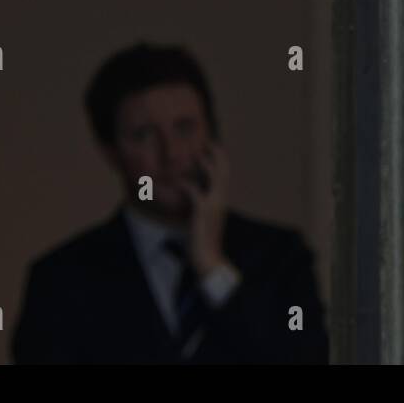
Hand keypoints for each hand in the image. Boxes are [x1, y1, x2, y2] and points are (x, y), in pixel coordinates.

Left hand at [179, 137, 233, 276]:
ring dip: (206, 164)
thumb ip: (201, 207)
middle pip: (224, 171)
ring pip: (215, 177)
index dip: (221, 161)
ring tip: (197, 154)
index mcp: (222, 202)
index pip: (225, 176)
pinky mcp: (203, 211)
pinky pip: (195, 191)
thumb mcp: (204, 221)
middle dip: (217, 155)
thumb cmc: (204, 242)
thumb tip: (192, 198)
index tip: (214, 149)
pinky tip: (177, 182)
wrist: (209, 259)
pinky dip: (186, 184)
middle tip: (210, 142)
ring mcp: (214, 205)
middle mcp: (221, 200)